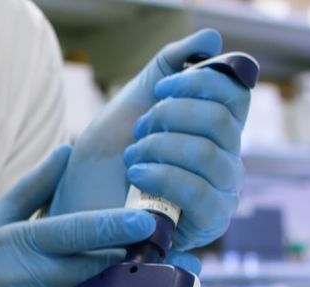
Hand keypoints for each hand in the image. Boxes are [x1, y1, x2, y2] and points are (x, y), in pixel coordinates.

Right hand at [0, 147, 156, 286]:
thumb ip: (32, 189)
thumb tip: (68, 149)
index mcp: (12, 244)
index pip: (71, 232)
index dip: (112, 226)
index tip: (147, 219)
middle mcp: (24, 279)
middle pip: (92, 267)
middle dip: (131, 258)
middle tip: (170, 247)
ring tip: (159, 276)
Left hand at [50, 29, 250, 254]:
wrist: (73, 206)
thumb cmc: (103, 160)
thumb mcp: (133, 102)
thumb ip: (168, 66)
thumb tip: (210, 39)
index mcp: (214, 131)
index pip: (236, 96)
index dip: (200, 84)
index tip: (160, 90)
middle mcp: (224, 161)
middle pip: (224, 123)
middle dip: (172, 118)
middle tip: (139, 130)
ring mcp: (219, 194)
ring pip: (212, 155)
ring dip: (162, 148)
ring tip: (132, 157)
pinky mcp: (206, 224)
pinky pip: (204, 194)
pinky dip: (166, 177)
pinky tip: (137, 175)